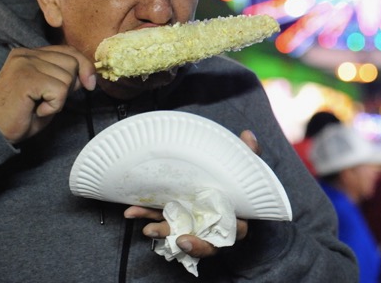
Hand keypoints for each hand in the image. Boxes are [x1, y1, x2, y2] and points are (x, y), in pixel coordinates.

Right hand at [0, 45, 96, 142]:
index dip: (84, 66)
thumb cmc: (21, 114)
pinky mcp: (26, 78)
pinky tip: (37, 110)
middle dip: (70, 85)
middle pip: (72, 62)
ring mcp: (24, 64)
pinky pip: (59, 90)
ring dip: (59, 99)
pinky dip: (54, 106)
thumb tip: (89, 74)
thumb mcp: (48, 91)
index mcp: (30, 53)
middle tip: (49, 100)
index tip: (90, 84)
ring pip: (67, 78)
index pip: (68, 51)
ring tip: (39, 105)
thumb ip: (65, 78)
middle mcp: (26, 54)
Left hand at [124, 129, 259, 257]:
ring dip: (162, 232)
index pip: (231, 232)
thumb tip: (248, 136)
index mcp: (234, 215)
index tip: (197, 236)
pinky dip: (146, 216)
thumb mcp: (244, 163)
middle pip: (207, 242)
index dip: (215, 238)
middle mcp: (213, 223)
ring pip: (179, 231)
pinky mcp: (174, 213)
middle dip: (193, 245)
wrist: (215, 172)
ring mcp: (191, 220)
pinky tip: (132, 212)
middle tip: (180, 240)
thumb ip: (248, 152)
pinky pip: (161, 218)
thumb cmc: (234, 175)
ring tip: (147, 229)